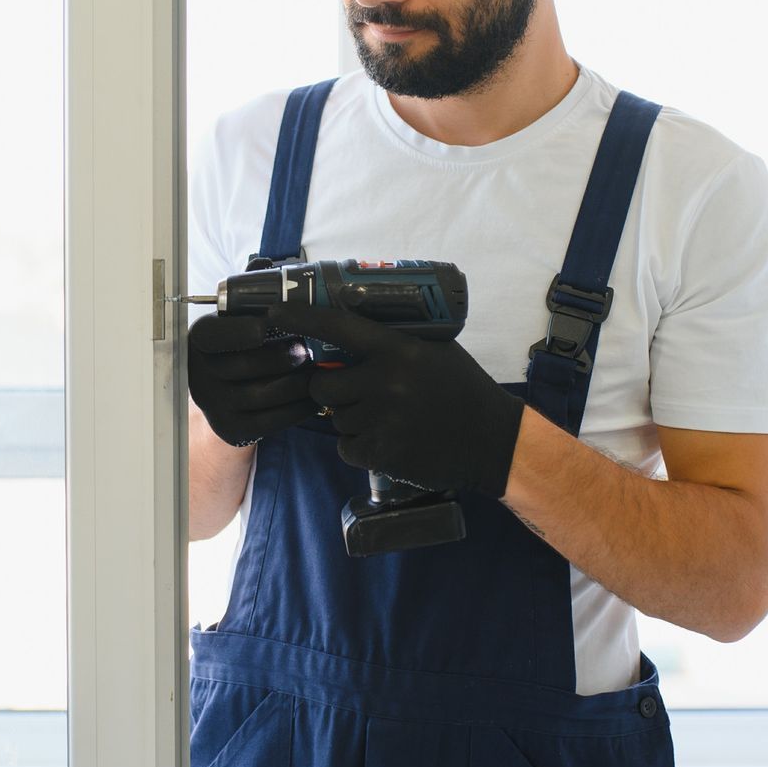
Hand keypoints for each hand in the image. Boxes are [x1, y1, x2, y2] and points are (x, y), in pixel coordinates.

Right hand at [186, 312, 319, 446]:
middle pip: (245, 366)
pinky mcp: (230, 428)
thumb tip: (296, 306)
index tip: (266, 326)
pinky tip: (314, 397)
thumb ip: (256, 312)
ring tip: (317, 372)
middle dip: (283, 358)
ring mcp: (214, 405)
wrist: (223, 386)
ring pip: (263, 395)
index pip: (213, 335)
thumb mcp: (238, 322)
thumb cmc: (241, 344)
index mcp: (199, 339)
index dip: (240, 331)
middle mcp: (199, 374)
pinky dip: (298, 409)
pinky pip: (270, 421)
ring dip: (298, 383)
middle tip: (308, 351)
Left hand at [266, 303, 524, 497]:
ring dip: (349, 417)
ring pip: (336, 418)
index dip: (302, 319)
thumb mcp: (434, 349)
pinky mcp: (382, 453)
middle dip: (327, 388)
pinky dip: (358, 444)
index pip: (338, 327)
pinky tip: (386, 437)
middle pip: (322, 385)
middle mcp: (386, 383)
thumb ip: (393, 339)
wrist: (492, 441)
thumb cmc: (462, 388)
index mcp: (399, 350)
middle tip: (348, 389)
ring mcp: (383, 420)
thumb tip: (348, 320)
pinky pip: (346, 446)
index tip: (274, 313)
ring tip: (383, 415)